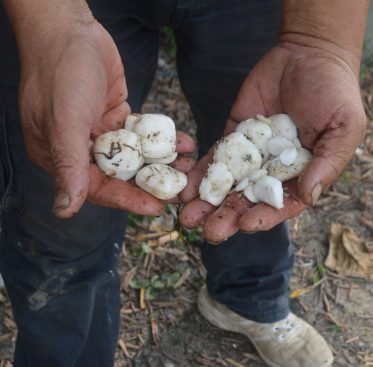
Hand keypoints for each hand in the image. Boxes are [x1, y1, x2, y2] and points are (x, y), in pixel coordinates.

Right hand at [18, 18, 194, 217]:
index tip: (157, 208)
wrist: (67, 26)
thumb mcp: (65, 122)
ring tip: (190, 169)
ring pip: (134, 158)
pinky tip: (185, 144)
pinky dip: (161, 140)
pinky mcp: (115, 116)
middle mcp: (80, 151)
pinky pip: (141, 135)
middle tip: (183, 191)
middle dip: (152, 184)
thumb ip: (69, 167)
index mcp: (60, 159)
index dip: (128, 200)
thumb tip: (64, 211)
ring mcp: (99, 134)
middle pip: (120, 177)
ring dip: (161, 164)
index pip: (98, 189)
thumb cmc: (59, 72)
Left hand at [179, 43, 365, 241]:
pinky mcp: (233, 138)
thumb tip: (309, 196)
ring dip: (207, 204)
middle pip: (247, 203)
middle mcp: (273, 174)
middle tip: (209, 233)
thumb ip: (327, 163)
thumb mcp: (343, 128)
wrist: (310, 54)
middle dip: (227, 218)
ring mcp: (251, 158)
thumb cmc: (335, 94)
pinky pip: (214, 159)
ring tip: (188, 218)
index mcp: (301, 178)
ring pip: (226, 187)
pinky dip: (199, 174)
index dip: (264, 217)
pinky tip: (184, 188)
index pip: (280, 205)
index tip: (246, 224)